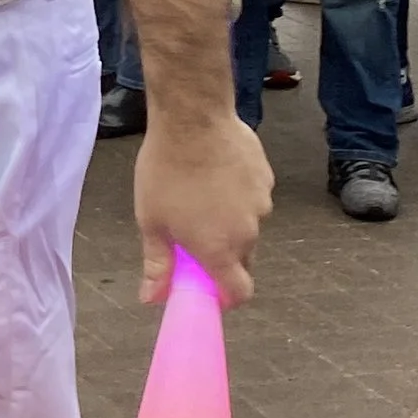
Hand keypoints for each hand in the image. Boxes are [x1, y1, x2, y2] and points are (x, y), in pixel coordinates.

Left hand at [135, 112, 269, 309]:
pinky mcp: (266, 177)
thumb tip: (152, 298)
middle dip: (223, 256)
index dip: (227, 297)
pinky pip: (253, 196)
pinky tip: (216, 173)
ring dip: (230, 221)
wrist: (193, 119)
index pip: (241, 292)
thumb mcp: (151, 221)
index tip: (209, 288)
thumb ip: (158, 263)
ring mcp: (262, 203)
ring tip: (201, 194)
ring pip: (248, 225)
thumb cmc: (166, 172)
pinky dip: (238, 194)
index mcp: (220, 251)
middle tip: (195, 235)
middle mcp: (248, 233)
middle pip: (243, 259)